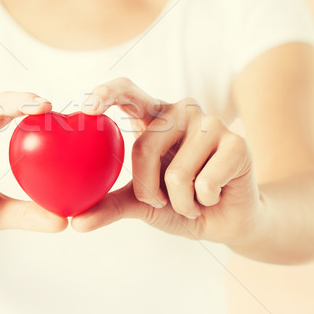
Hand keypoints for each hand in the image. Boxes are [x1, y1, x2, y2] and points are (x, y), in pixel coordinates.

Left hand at [71, 77, 263, 245]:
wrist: (224, 221)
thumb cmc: (178, 204)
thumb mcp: (140, 203)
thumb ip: (109, 206)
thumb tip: (77, 223)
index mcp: (153, 117)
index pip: (127, 91)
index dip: (106, 93)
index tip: (87, 109)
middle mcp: (180, 112)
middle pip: (144, 147)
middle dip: (148, 190)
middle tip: (163, 201)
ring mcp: (211, 123)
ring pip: (176, 173)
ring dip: (181, 203)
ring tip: (194, 198)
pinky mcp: (237, 141)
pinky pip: (205, 182)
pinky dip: (205, 202)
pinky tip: (216, 195)